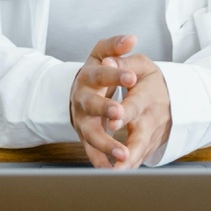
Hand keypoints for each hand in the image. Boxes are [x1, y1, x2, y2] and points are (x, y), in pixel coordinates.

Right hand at [70, 35, 137, 167]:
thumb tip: (131, 39)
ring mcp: (81, 119)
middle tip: (120, 113)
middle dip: (104, 109)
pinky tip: (111, 171)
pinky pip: (90, 151)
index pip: (100, 73)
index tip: (131, 77)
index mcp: (88, 76)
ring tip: (123, 152)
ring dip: (105, 143)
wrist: (79, 90)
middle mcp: (81, 98)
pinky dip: (100, 162)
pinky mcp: (84, 136)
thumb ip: (115, 46)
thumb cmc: (95, 71)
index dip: (114, 75)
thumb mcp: (102, 54)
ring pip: (89, 132)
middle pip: (90, 104)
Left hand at [103, 53, 170, 168]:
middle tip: (120, 157)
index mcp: (147, 94)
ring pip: (140, 152)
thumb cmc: (150, 79)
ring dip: (129, 164)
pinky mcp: (148, 146)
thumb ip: (123, 60)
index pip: (135, 104)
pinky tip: (114, 176)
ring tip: (115, 175)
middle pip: (141, 135)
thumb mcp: (141, 64)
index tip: (113, 120)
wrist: (172, 96)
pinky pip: (138, 159)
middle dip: (130, 147)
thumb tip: (108, 61)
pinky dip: (128, 168)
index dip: (125, 112)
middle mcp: (149, 118)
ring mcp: (150, 135)